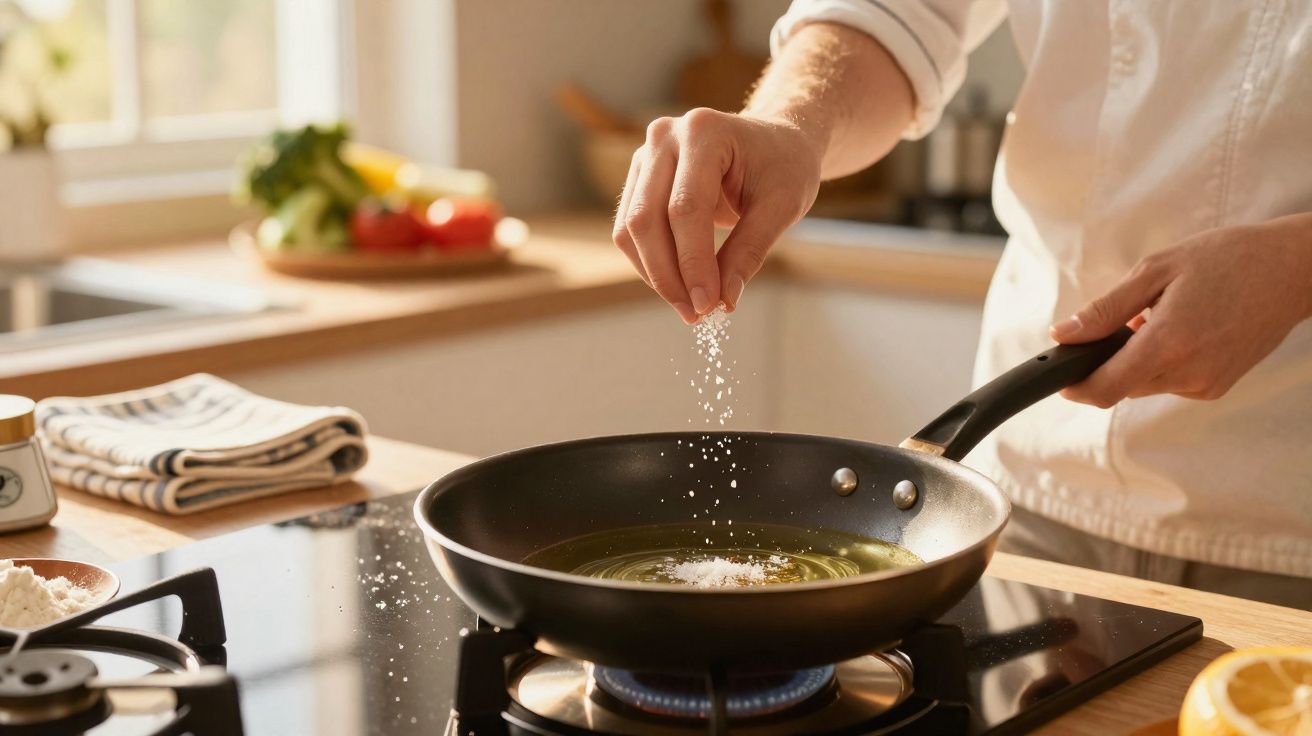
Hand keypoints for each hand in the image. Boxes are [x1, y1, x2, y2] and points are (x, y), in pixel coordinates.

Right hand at [612, 108, 823, 322]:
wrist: (775, 142)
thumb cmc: (783, 167)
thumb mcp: (782, 206)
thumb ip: (750, 251)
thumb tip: (723, 301)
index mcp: (704, 131)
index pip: (685, 208)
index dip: (692, 262)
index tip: (708, 305)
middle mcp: (664, 136)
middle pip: (647, 218)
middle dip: (668, 275)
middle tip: (695, 314)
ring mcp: (645, 155)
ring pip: (630, 228)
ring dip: (655, 274)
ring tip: (690, 306)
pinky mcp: (640, 178)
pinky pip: (631, 230)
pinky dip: (651, 264)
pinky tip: (680, 286)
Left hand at [1053, 214, 1311, 405]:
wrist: (1292, 270)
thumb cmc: (1226, 259)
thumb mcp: (1155, 271)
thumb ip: (1105, 309)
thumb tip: (1064, 335)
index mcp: (1170, 343)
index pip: (1106, 387)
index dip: (1076, 386)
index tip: (1060, 375)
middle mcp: (1189, 373)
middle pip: (1123, 386)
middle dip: (1110, 361)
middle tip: (1124, 320)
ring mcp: (1206, 384)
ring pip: (1146, 383)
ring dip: (1138, 359)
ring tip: (1160, 315)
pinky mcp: (1217, 386)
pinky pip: (1172, 381)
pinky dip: (1162, 361)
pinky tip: (1181, 328)